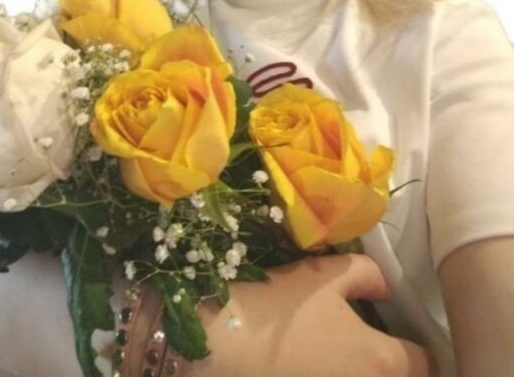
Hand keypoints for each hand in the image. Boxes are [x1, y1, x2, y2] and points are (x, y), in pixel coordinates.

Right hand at [180, 253, 433, 376]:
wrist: (217, 345)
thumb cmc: (276, 307)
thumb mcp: (324, 275)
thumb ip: (367, 275)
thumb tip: (385, 289)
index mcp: (383, 362)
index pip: (422, 362)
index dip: (408, 343)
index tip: (388, 332)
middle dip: (384, 365)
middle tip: (357, 343)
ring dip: (355, 370)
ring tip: (327, 355)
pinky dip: (326, 374)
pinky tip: (305, 366)